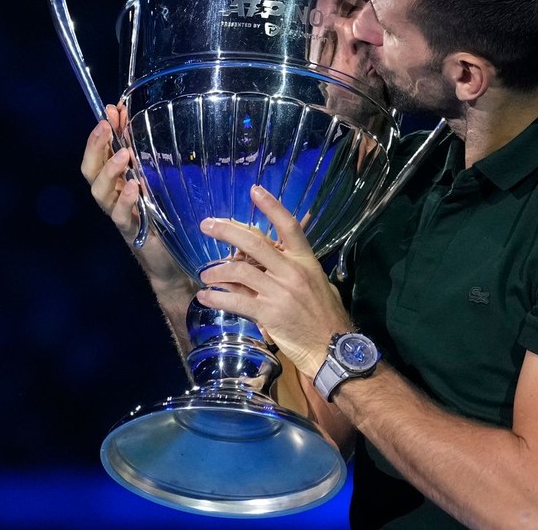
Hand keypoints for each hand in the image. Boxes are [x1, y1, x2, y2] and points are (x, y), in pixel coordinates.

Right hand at [79, 104, 188, 291]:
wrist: (174, 260)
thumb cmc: (166, 217)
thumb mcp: (157, 180)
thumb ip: (145, 153)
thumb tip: (137, 119)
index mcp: (116, 181)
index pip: (97, 153)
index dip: (100, 133)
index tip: (109, 111)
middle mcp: (112, 196)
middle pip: (90, 170)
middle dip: (96, 146)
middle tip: (106, 126)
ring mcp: (119, 214)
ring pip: (100, 192)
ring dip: (109, 170)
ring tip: (123, 154)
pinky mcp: (132, 231)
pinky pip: (121, 215)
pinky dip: (126, 200)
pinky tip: (135, 187)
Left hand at [197, 185, 352, 377]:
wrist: (332, 348)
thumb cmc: (327, 316)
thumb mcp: (318, 284)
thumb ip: (293, 270)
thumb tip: (267, 263)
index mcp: (306, 261)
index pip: (289, 226)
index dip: (271, 207)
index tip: (254, 191)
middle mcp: (291, 272)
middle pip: (254, 243)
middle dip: (227, 230)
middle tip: (207, 225)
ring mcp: (279, 292)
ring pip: (239, 271)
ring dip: (217, 271)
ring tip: (205, 274)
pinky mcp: (268, 314)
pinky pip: (236, 301)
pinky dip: (217, 298)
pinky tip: (206, 297)